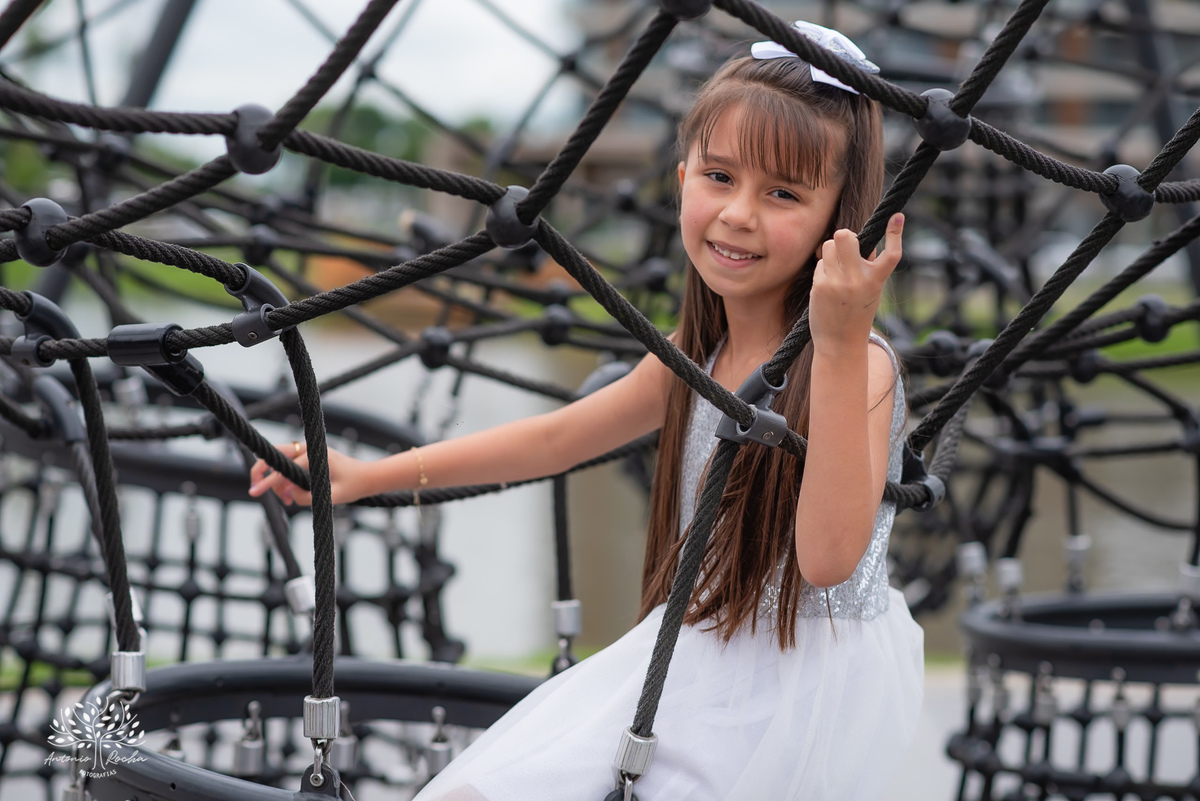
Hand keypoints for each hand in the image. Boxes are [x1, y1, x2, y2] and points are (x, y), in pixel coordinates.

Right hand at [247, 442, 372, 505]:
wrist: (366, 477)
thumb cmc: (353, 486)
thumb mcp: (331, 497)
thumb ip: (307, 497)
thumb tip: (288, 494)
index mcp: (315, 456)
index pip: (284, 469)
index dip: (267, 483)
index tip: (254, 492)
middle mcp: (309, 449)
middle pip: (274, 455)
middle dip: (260, 471)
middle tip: (255, 490)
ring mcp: (307, 450)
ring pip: (279, 461)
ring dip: (276, 480)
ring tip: (286, 501)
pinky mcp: (308, 456)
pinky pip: (288, 464)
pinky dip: (284, 478)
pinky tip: (290, 494)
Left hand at [809, 213, 903, 352]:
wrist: (840, 343)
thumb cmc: (857, 313)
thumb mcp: (872, 290)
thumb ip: (868, 267)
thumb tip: (861, 243)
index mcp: (876, 280)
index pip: (891, 253)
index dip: (895, 233)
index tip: (897, 216)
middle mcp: (858, 279)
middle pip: (845, 236)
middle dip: (845, 237)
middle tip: (847, 248)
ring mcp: (837, 281)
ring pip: (829, 245)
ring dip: (832, 252)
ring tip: (837, 269)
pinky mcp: (820, 286)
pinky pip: (821, 262)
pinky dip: (824, 268)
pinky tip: (828, 285)